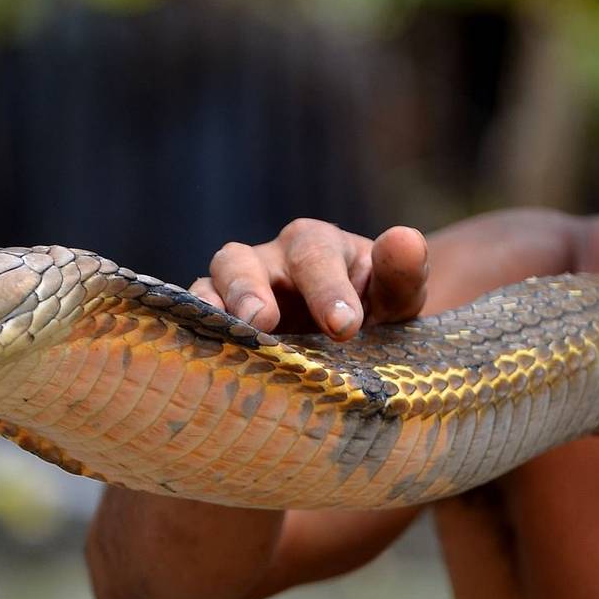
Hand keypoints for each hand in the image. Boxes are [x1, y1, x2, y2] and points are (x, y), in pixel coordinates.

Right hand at [190, 219, 429, 338]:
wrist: (353, 341)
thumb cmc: (375, 310)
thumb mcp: (398, 295)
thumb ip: (403, 271)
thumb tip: (405, 239)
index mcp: (316, 244)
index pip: (315, 255)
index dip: (327, 288)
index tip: (344, 327)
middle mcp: (269, 259)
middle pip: (242, 260)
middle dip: (250, 289)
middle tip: (265, 323)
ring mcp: (235, 288)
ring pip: (210, 284)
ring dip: (215, 308)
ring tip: (230, 336)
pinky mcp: (217, 320)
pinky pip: (193, 318)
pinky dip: (193, 332)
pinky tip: (205, 360)